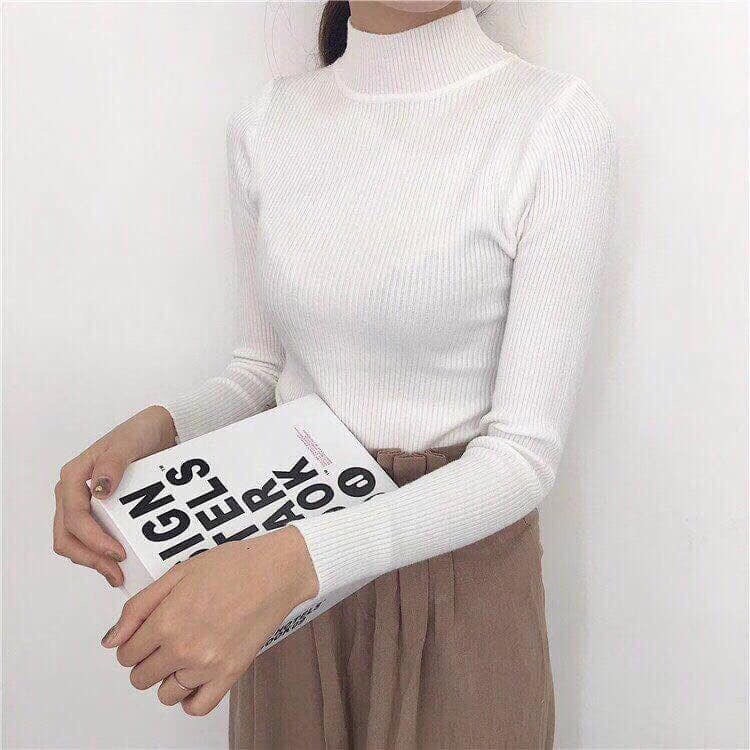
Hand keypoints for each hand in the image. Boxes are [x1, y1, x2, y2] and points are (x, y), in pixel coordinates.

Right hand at [53, 405, 177, 586]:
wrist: (159, 429)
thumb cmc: (141, 432)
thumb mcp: (128, 443)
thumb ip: (113, 462)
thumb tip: (100, 489)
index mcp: (74, 476)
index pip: (74, 517)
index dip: (93, 540)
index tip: (117, 553)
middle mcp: (73, 492)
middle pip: (67, 536)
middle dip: (89, 558)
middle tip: (116, 573)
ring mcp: (85, 502)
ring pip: (75, 541)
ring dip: (93, 561)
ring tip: (117, 575)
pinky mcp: (99, 510)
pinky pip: (90, 537)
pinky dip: (100, 553)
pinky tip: (119, 564)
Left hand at [100, 526, 318, 715]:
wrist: (274, 571)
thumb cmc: (231, 566)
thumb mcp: (176, 574)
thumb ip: (138, 608)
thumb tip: (111, 640)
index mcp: (165, 621)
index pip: (125, 654)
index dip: (132, 643)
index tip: (145, 634)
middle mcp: (183, 648)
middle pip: (140, 677)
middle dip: (146, 660)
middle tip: (166, 638)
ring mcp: (207, 666)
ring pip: (165, 694)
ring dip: (168, 677)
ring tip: (185, 652)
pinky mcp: (230, 675)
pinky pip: (196, 707)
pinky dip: (189, 698)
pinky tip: (194, 677)